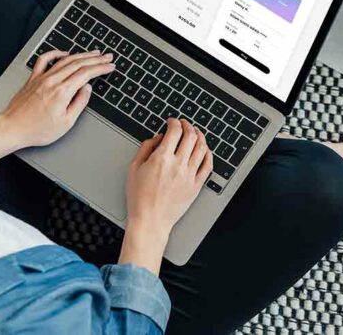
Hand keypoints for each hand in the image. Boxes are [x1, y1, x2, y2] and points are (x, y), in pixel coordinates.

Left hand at [0, 50, 113, 160]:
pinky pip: (45, 60)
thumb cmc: (36, 130)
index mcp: (62, 92)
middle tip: (107, 56)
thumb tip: (87, 89)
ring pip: (65, 60)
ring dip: (81, 55)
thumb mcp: (65, 123)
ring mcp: (42, 78)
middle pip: (78, 63)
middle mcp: (52, 81)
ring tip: (93, 53)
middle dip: (96, 58)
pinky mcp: (33, 78)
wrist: (12, 128)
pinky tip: (64, 53)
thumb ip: (79, 103)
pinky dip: (56, 53)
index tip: (109, 66)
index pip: (86, 74)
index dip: (100, 68)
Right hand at [119, 119, 211, 272]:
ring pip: (202, 148)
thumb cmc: (139, 198)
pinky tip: (205, 150)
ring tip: (196, 133)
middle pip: (190, 136)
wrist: (150, 221)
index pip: (174, 131)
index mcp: (162, 158)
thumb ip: (145, 148)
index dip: (174, 122)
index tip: (172, 122)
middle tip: (184, 124)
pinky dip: (208, 154)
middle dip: (187, 125)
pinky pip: (208, 165)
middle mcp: (178, 164)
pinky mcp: (196, 186)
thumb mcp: (134, 168)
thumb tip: (157, 137)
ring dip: (200, 136)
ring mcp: (189, 175)